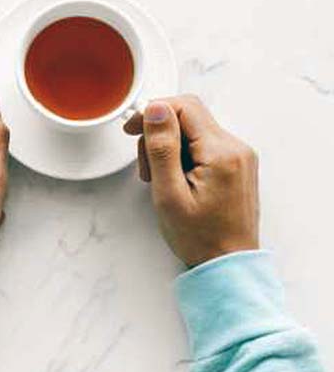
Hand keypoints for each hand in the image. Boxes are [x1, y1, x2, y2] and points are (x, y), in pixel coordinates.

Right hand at [124, 95, 259, 266]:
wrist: (228, 264)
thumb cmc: (199, 238)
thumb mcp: (169, 193)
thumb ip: (162, 147)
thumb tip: (156, 109)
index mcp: (222, 153)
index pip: (184, 106)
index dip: (153, 112)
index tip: (132, 129)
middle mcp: (236, 148)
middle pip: (188, 116)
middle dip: (159, 133)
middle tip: (146, 166)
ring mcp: (239, 156)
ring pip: (193, 130)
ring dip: (169, 147)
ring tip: (160, 179)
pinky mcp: (236, 164)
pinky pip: (203, 145)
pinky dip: (183, 156)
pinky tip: (175, 179)